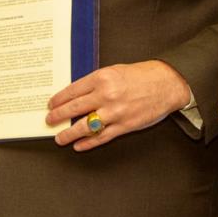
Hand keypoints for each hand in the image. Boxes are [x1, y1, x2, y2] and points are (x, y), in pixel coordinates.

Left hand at [46, 60, 191, 150]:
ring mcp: (115, 112)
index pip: (72, 91)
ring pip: (84, 126)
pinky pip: (101, 137)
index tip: (51, 105)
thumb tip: (77, 95)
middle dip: (58, 116)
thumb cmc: (144, 75)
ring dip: (68, 134)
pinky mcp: (125, 125)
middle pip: (74, 109)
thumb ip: (96, 82)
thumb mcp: (115, 71)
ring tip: (60, 138)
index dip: (58, 100)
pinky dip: (88, 143)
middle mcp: (106, 95)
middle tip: (49, 121)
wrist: (168, 83)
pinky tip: (79, 145)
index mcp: (102, 78)